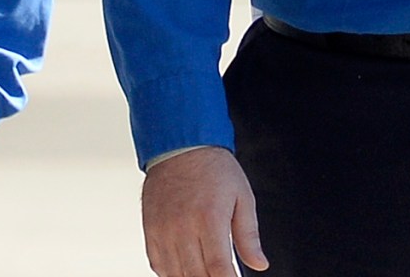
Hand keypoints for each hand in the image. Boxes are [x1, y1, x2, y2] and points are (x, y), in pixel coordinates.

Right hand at [141, 145, 268, 276]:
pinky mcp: (150, 229)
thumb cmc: (213, 168)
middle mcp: (183, 226)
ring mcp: (163, 230)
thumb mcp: (242, 197)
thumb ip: (249, 235)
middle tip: (222, 276)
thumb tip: (259, 264)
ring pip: (176, 274)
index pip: (218, 267)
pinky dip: (172, 273)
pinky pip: (157, 264)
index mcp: (209, 218)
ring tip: (205, 273)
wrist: (180, 145)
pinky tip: (185, 270)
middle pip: (196, 275)